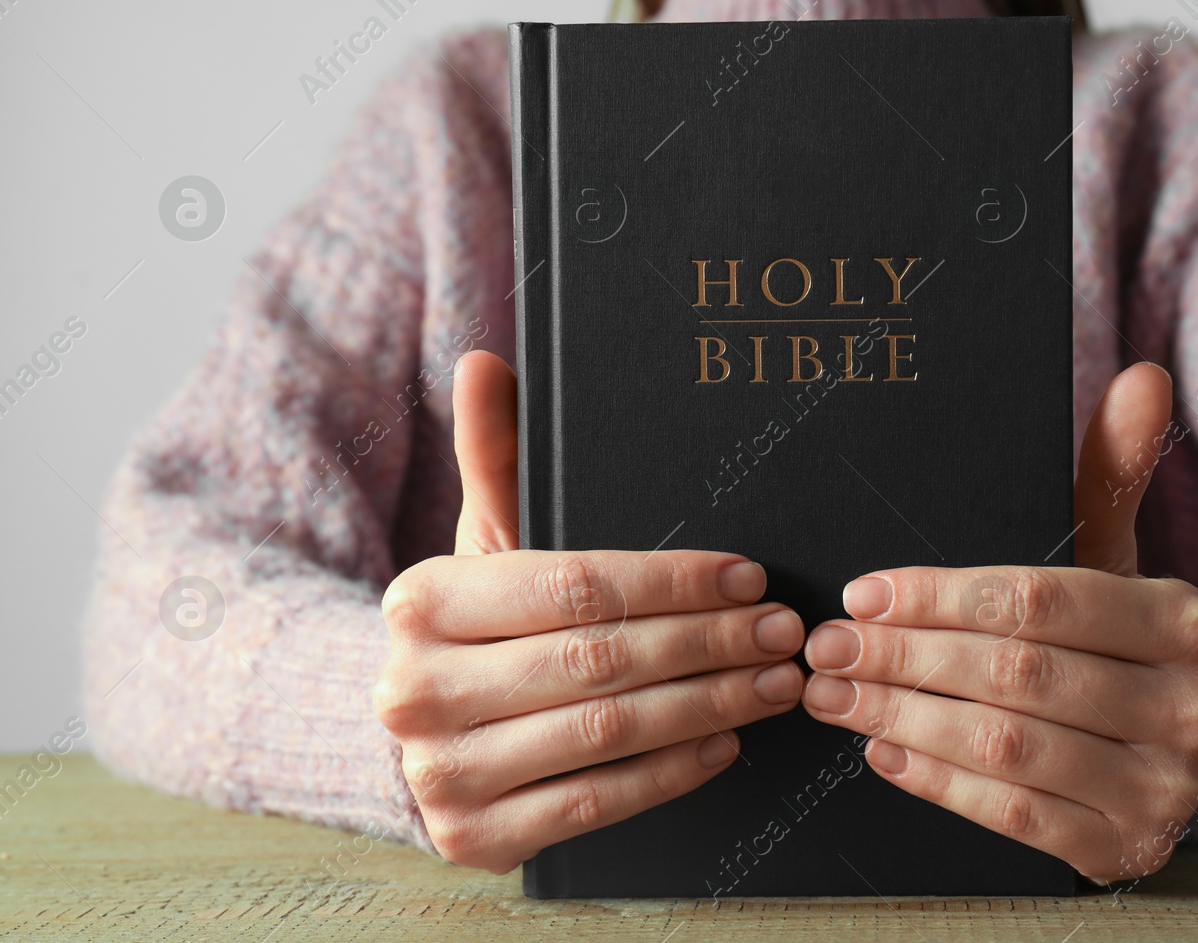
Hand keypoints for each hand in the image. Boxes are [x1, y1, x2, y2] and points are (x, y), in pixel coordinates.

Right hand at [373, 350, 805, 873]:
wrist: (419, 735)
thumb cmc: (477, 624)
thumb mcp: (482, 540)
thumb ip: (494, 455)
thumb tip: (487, 358)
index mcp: (420, 599)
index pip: (573, 584)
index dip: (672, 580)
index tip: (747, 573)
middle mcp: (415, 688)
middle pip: (598, 658)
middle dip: (708, 641)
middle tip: (782, 629)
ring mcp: (440, 773)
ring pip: (605, 731)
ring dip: (709, 705)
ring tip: (776, 682)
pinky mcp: (473, 839)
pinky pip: (595, 803)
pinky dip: (671, 771)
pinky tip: (725, 742)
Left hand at [798, 362, 1197, 882]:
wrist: (1166, 746)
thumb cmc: (1115, 637)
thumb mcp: (1115, 560)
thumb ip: (1113, 472)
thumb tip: (1143, 376)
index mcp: (1190, 621)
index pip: (1042, 601)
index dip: (941, 597)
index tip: (864, 593)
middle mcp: (1196, 710)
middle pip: (1016, 675)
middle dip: (905, 659)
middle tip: (826, 647)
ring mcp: (1168, 791)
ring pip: (1006, 748)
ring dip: (903, 719)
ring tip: (835, 697)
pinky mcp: (1130, 851)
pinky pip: (1012, 817)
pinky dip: (936, 782)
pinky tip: (882, 750)